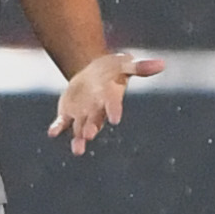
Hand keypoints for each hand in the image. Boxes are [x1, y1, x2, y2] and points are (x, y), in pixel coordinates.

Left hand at [48, 50, 164, 154]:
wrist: (92, 73)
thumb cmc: (112, 69)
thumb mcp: (124, 63)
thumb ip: (140, 66)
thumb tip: (162, 63)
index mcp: (110, 97)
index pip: (113, 104)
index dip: (114, 110)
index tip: (115, 119)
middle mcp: (97, 109)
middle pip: (95, 120)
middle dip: (92, 127)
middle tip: (89, 135)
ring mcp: (83, 113)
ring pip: (80, 128)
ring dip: (78, 138)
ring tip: (78, 150)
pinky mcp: (68, 113)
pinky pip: (63, 123)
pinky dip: (58, 128)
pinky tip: (52, 133)